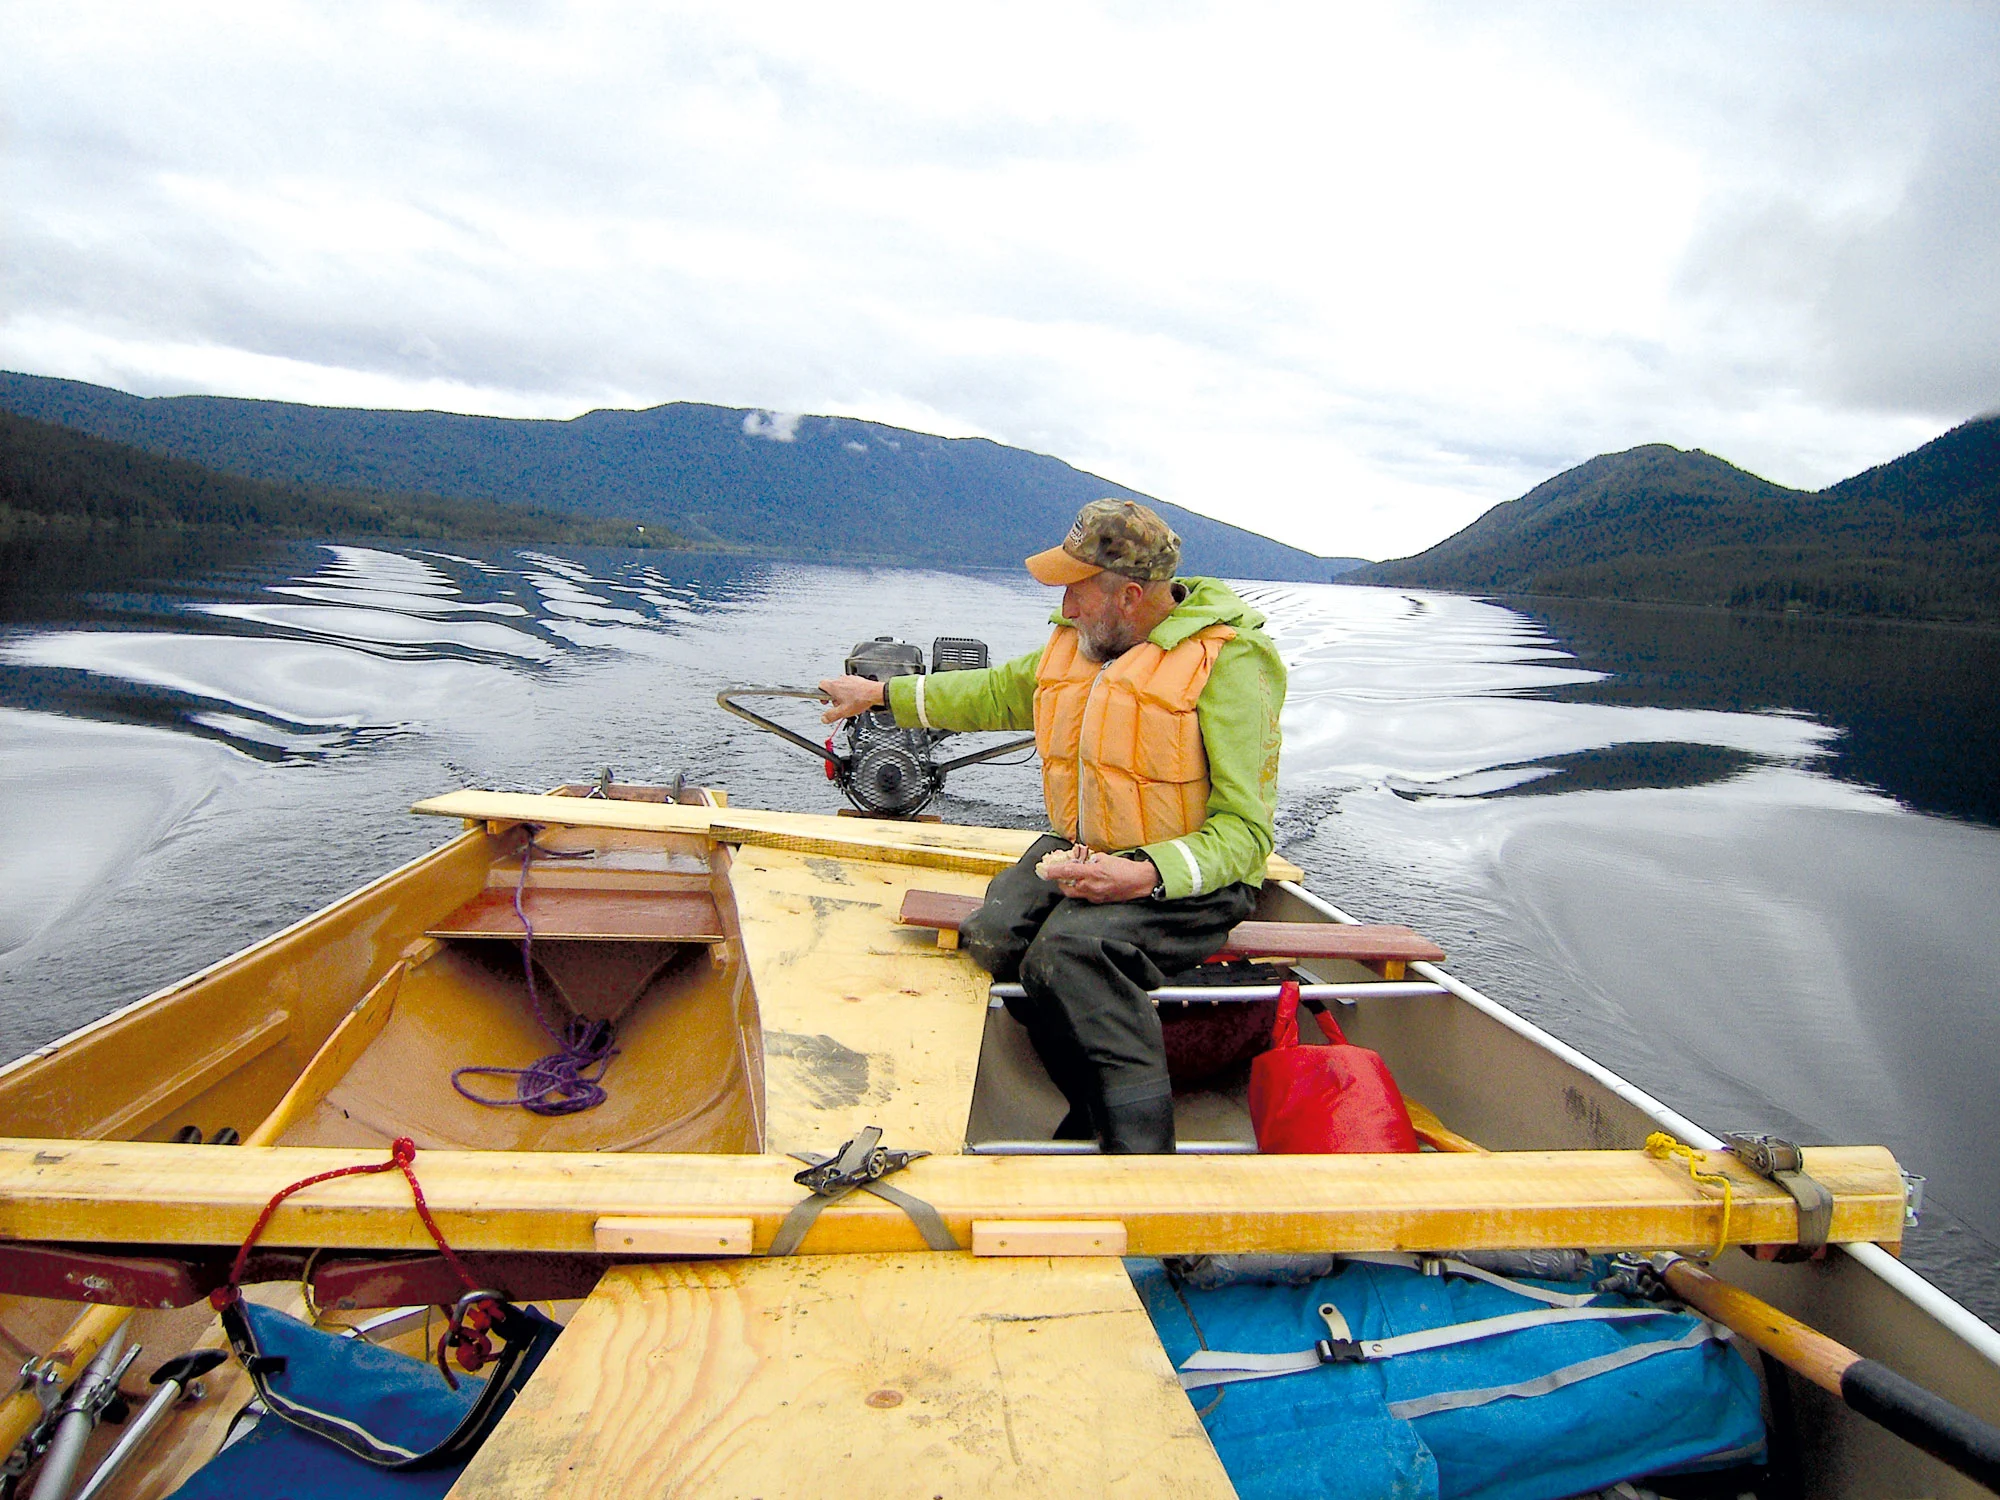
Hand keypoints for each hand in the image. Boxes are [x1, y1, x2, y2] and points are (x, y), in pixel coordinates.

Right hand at [818, 675, 885, 722]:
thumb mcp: (843, 712)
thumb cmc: (861, 699)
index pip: (821, 685)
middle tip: (838, 705)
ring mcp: (849, 678)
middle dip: (833, 697)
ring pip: (841, 686)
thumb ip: (831, 715)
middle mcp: (840, 680)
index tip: (825, 701)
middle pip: (831, 687)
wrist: (875, 693)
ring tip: (848, 703)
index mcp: (834, 686)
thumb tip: (824, 718)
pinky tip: (855, 699)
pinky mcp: (856, 680)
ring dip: (842, 695)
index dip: (820, 694)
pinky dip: (850, 692)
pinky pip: (849, 685)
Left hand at [1041, 851, 1157, 904]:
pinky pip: (1084, 896)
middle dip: (1060, 880)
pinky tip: (1088, 882)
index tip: (1043, 870)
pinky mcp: (1098, 901)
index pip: (1067, 872)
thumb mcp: (1105, 857)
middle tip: (1061, 872)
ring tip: (1076, 877)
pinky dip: (1082, 889)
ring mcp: (1094, 896)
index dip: (1053, 871)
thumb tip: (1078, 857)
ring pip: (1074, 892)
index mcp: (1092, 873)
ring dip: (1071, 885)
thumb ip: (1089, 858)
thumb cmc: (1125, 868)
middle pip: (1066, 887)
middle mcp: (1091, 886)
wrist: (1140, 882)